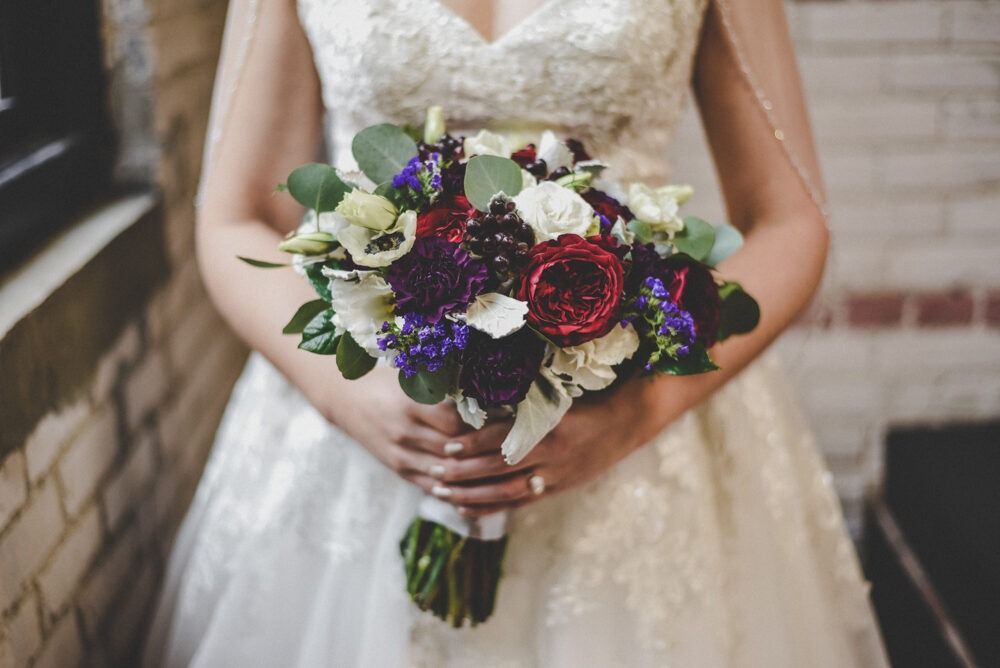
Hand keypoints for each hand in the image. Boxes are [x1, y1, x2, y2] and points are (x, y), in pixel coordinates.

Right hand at [326, 367, 517, 495]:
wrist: (346, 398)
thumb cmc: (388, 381)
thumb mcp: (414, 376)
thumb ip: (447, 385)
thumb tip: (490, 389)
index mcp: (410, 405)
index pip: (456, 423)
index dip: (483, 425)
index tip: (509, 421)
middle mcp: (405, 433)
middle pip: (454, 450)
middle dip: (486, 452)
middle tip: (515, 448)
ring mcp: (401, 455)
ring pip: (447, 474)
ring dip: (476, 474)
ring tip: (505, 468)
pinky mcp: (400, 470)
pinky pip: (433, 488)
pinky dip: (458, 490)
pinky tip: (482, 488)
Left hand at [433, 377, 669, 517]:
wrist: (626, 422)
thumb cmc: (588, 400)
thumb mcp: (557, 395)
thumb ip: (524, 403)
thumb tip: (479, 401)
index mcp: (549, 425)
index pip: (503, 437)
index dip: (473, 443)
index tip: (447, 445)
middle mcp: (551, 453)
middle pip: (500, 468)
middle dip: (465, 472)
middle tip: (436, 473)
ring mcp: (555, 475)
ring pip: (507, 491)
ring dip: (472, 494)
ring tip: (443, 493)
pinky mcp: (558, 488)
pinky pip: (520, 503)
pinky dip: (492, 508)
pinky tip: (467, 510)